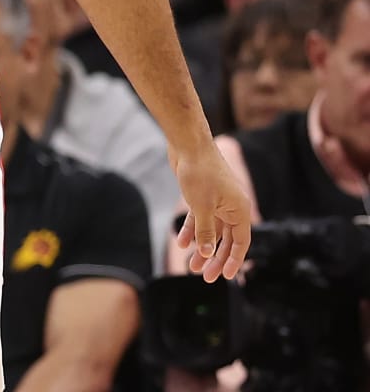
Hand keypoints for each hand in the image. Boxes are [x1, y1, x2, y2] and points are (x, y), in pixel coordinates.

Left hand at [173, 142, 251, 281]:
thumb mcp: (202, 207)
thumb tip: (206, 254)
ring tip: (191, 267)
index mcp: (240, 210)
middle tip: (205, 277)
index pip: (241, 242)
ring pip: (212, 231)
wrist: (188, 144)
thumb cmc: (200, 173)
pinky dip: (192, 231)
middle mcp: (232, 208)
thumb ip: (206, 232)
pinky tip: (181, 243)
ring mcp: (217, 202)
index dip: (234, 260)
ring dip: (202, 248)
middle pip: (226, 240)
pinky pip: (200, 219)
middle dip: (215, 259)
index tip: (228, 277)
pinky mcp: (202, 196)